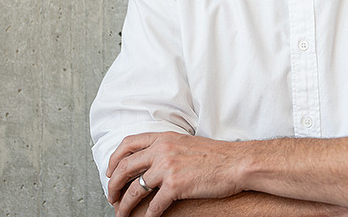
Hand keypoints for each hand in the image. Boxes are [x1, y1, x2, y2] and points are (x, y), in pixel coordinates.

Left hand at [106, 132, 243, 216]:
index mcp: (164, 138)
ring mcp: (167, 168)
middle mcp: (162, 150)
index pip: (128, 144)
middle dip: (113, 186)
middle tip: (112, 197)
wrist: (236, 163)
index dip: (114, 159)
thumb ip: (167, 147)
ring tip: (122, 213)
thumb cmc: (217, 155)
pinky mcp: (175, 186)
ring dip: (125, 205)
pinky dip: (146, 216)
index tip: (110, 171)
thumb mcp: (187, 143)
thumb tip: (151, 161)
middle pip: (124, 168)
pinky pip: (153, 206)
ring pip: (135, 190)